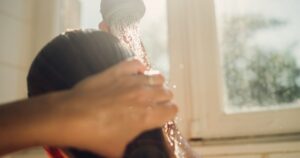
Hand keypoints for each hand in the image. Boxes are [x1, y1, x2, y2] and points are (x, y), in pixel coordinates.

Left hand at [46, 59, 177, 156]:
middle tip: (153, 104)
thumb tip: (128, 151)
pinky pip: (137, 63)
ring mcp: (132, 81)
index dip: (168, 114)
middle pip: (167, 92)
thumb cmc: (95, 136)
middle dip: (163, 99)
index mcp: (148, 116)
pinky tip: (135, 74)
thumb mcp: (116, 151)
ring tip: (147, 88)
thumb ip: (129, 149)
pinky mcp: (118, 71)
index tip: (162, 116)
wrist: (72, 116)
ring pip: (157, 76)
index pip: (172, 110)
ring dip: (155, 83)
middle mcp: (145, 96)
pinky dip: (139, 68)